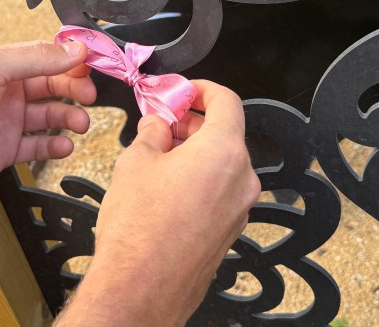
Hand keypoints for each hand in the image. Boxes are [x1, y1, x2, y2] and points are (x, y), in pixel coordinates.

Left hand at [0, 41, 95, 203]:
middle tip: (89, 96)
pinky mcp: (4, 150)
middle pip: (53, 84)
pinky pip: (38, 146)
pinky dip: (55, 146)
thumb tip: (72, 49)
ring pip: (49, 115)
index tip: (93, 64)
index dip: (71, 59)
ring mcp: (5, 122)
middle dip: (75, 88)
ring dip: (69, 117)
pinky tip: (63, 147)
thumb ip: (35, 58)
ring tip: (79, 123)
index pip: (46, 55)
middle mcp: (5, 91)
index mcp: (1, 65)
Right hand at [58, 81, 259, 326]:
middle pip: (226, 133)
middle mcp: (241, 179)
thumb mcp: (136, 162)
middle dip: (193, 123)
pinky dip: (199, 180)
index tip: (183, 91)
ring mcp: (239, 209)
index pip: (227, 101)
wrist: (140, 288)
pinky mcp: (229, 231)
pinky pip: (220, 192)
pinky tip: (166, 187)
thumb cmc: (139, 230)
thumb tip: (158, 124)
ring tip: (157, 156)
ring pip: (222, 164)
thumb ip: (153, 132)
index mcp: (224, 152)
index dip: (203, 89)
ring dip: (195, 152)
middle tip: (162, 122)